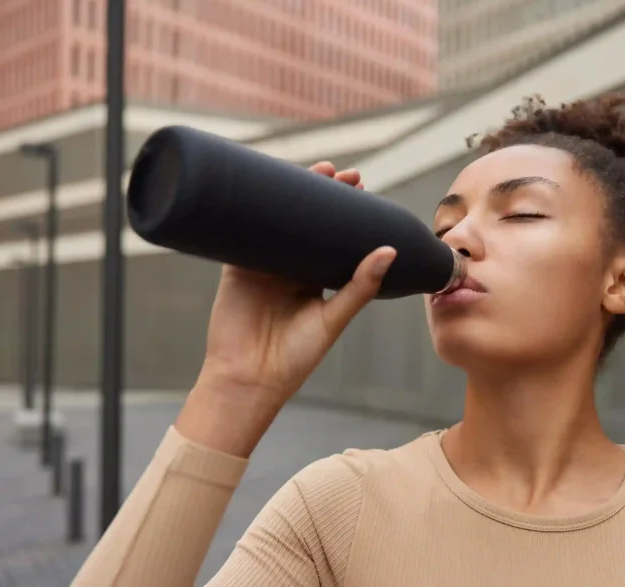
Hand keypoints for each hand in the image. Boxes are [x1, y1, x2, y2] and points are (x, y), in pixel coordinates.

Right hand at [177, 163, 395, 455]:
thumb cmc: (296, 357)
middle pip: (309, 222)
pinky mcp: (236, 266)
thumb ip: (360, 286)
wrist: (250, 379)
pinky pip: (242, 230)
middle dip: (324, 194)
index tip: (362, 187)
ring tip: (319, 169)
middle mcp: (290, 268)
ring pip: (279, 219)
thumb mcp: (333, 318)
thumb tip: (388, 250)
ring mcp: (262, 264)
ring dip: (294, 192)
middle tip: (344, 173)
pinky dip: (251, 208)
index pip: (334, 237)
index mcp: (316, 279)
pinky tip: (265, 183)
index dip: (346, 212)